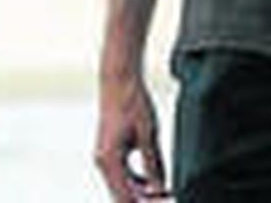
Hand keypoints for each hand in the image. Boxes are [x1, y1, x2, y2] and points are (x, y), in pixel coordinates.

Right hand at [95, 69, 169, 199]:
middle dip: (143, 200)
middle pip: (121, 195)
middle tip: (168, 198)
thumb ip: (152, 163)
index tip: (165, 201)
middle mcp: (102, 162)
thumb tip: (159, 188)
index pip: (125, 197)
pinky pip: (121, 173)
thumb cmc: (133, 102)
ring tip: (165, 191)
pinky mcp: (108, 150)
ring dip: (141, 191)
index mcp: (109, 160)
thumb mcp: (148, 134)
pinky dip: (136, 179)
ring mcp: (103, 156)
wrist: (119, 79)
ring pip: (122, 185)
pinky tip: (154, 179)